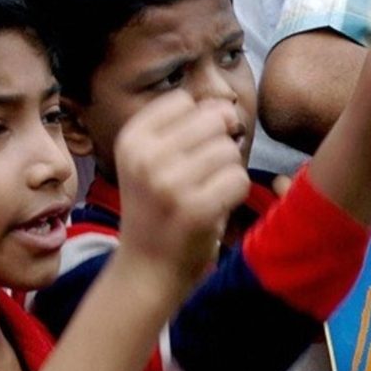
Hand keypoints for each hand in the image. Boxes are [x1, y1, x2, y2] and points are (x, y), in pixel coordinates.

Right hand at [114, 90, 249, 289]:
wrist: (147, 269)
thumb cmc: (158, 211)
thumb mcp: (150, 162)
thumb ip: (183, 128)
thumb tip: (226, 107)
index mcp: (131, 139)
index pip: (183, 101)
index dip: (199, 121)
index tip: (190, 151)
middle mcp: (145, 157)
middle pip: (212, 120)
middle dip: (219, 144)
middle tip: (204, 175)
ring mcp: (170, 183)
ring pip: (229, 150)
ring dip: (229, 171)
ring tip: (208, 192)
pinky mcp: (196, 209)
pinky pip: (239, 179)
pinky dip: (236, 193)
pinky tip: (217, 207)